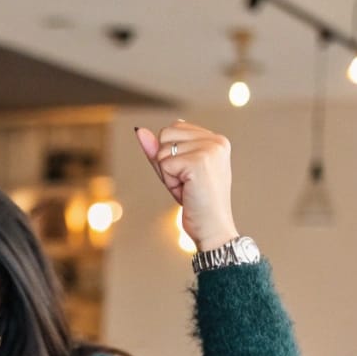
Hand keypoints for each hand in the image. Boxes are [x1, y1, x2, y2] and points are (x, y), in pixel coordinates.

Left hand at [134, 120, 238, 251]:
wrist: (212, 227)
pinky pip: (164, 164)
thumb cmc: (195, 201)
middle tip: (186, 182)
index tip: (188, 174)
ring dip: (168, 174)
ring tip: (188, 187)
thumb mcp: (174, 171)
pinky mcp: (198, 162)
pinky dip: (169, 181)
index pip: (174, 128)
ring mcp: (209, 149)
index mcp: (216, 139)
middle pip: (165, 134)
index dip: (171, 154)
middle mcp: (216, 140)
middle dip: (167, 162)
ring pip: (163, 151)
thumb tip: (139, 131)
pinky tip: (186, 191)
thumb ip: (158, 149)